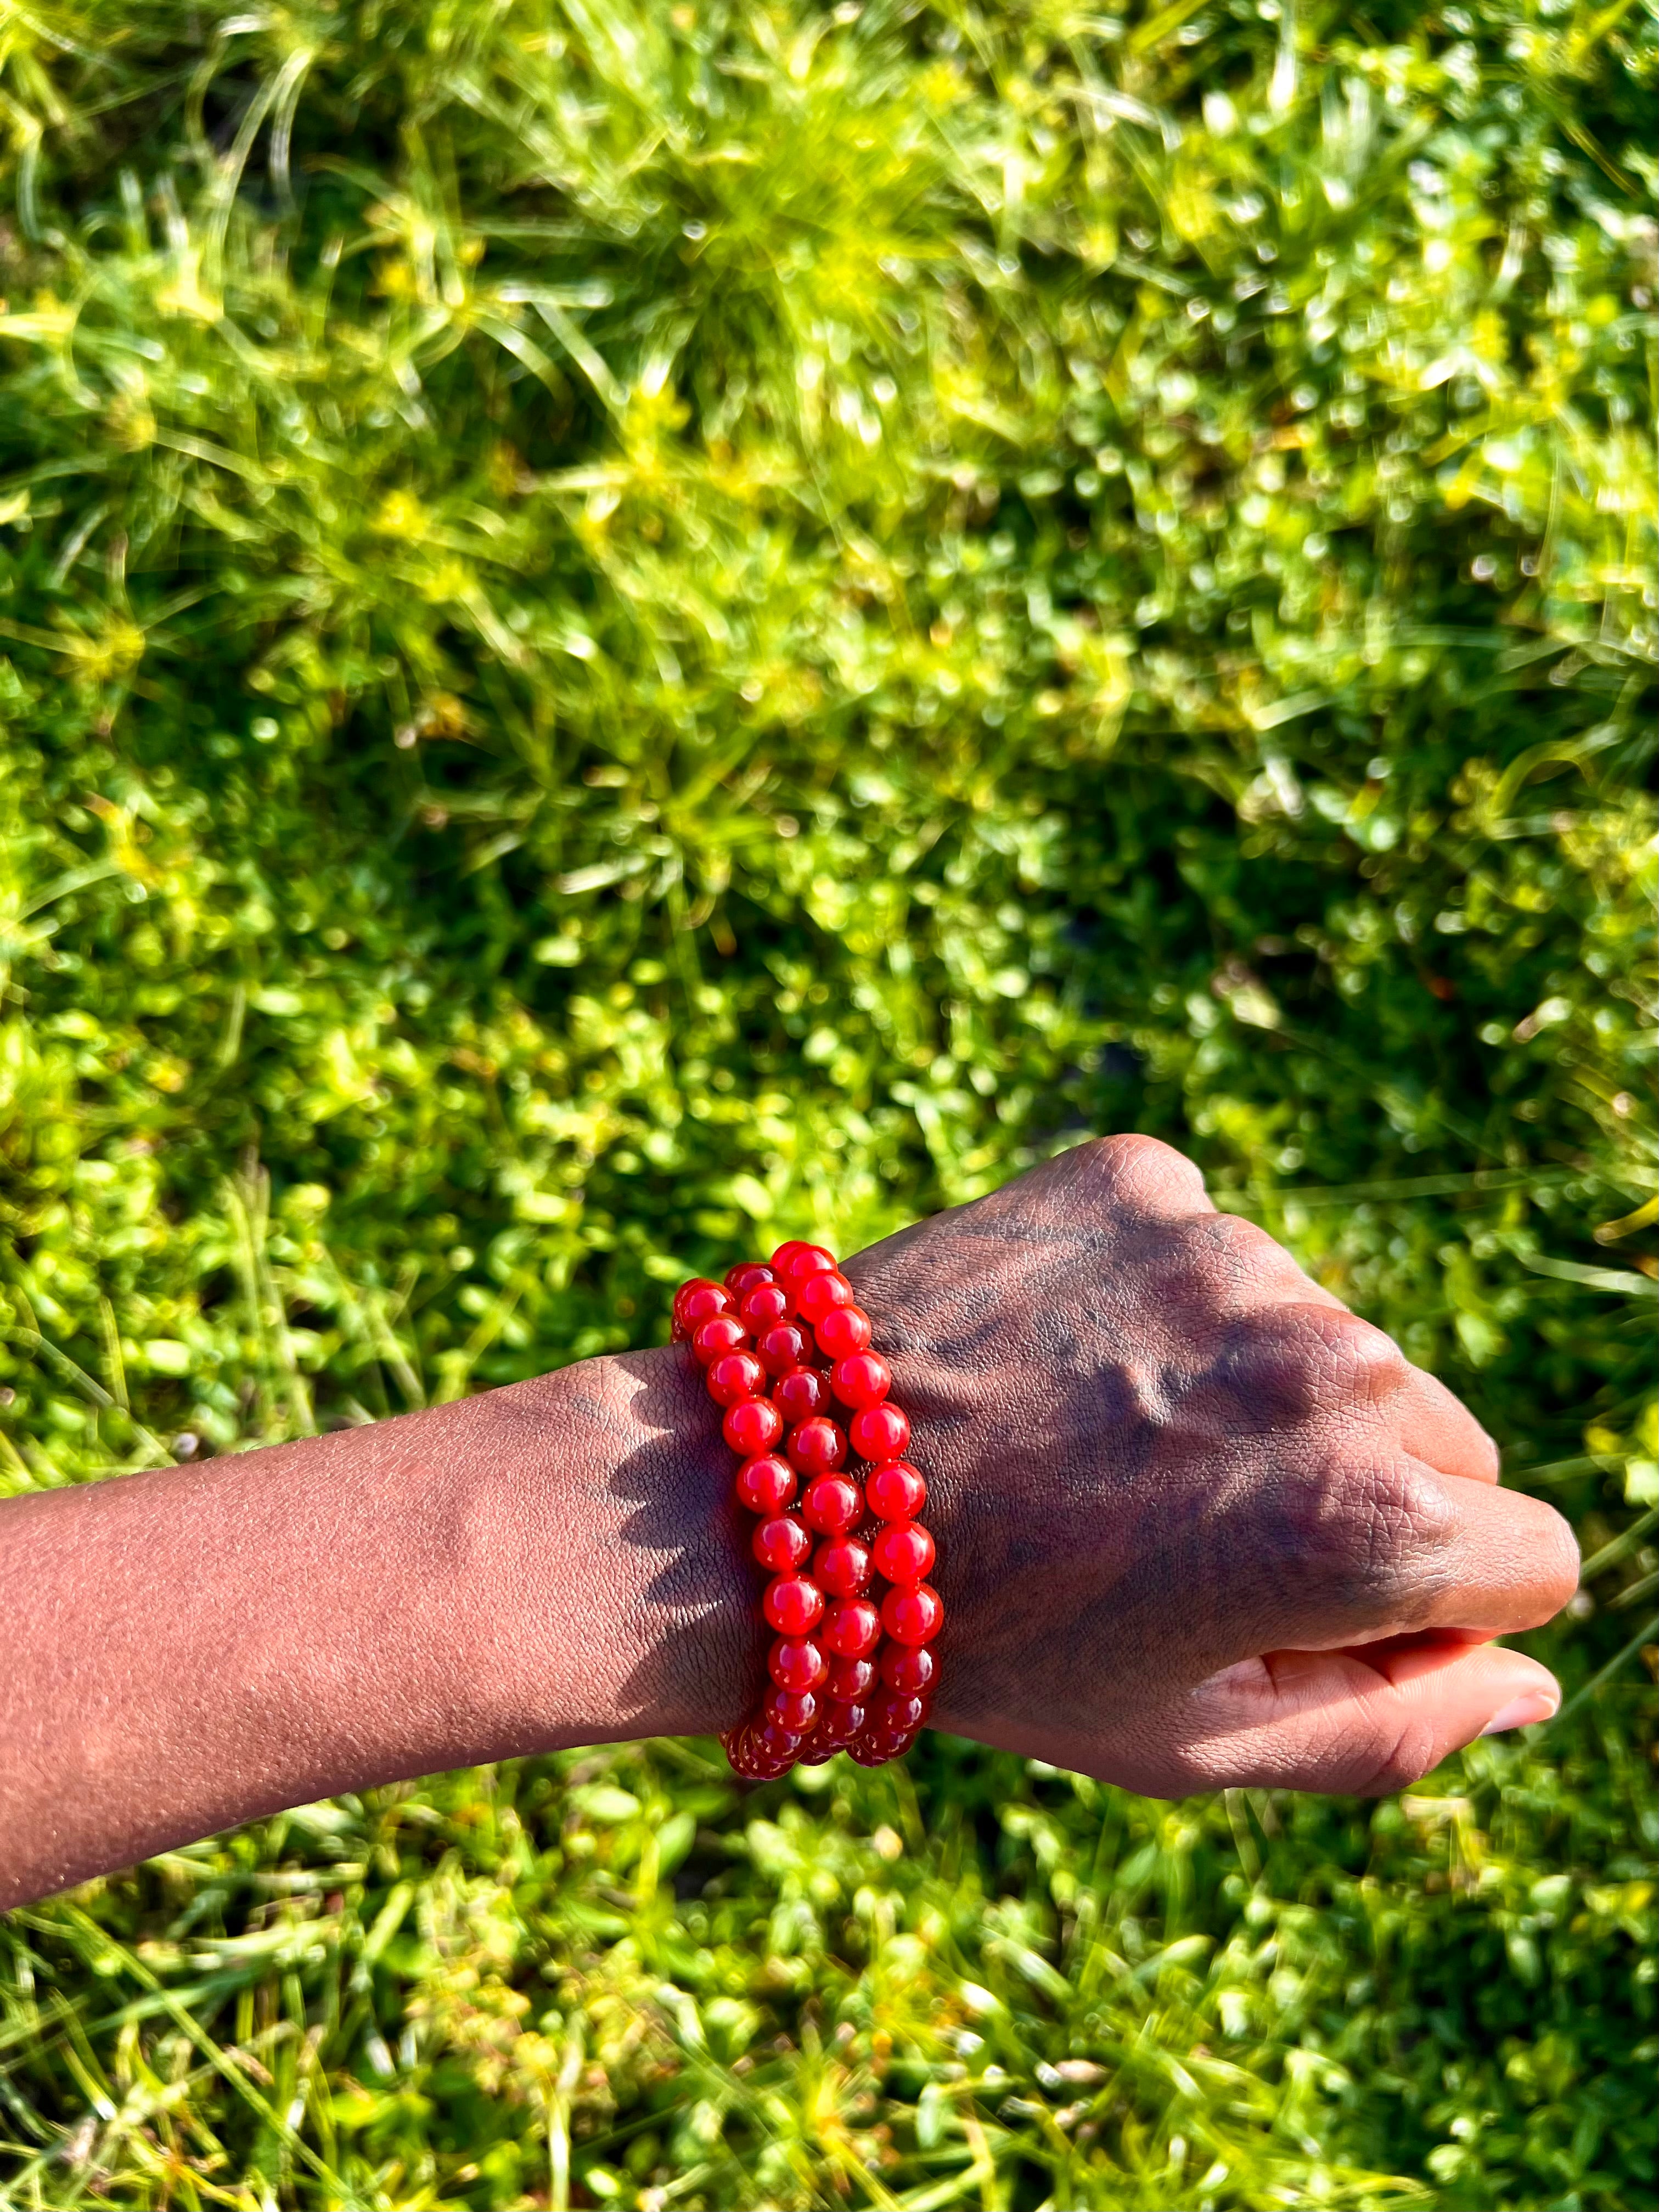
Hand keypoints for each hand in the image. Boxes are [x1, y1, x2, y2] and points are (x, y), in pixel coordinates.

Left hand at [848, 1136, 1576, 1795]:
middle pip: (1440, 1438)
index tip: (1324, 1613)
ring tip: (1106, 1446)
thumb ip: (1398, 1731)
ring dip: (1254, 1393)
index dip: (1439, 1606)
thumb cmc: (995, 1646)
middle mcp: (1326, 1360)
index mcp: (1365, 1518)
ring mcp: (1230, 1252)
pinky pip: (1213, 1253)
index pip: (1528, 1554)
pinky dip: (1163, 1305)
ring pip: (1323, 1339)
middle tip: (1189, 1537)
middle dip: (1357, 1494)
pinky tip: (1065, 1362)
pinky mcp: (1140, 1179)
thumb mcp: (1197, 1745)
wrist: (777, 1494)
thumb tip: (1528, 1683)